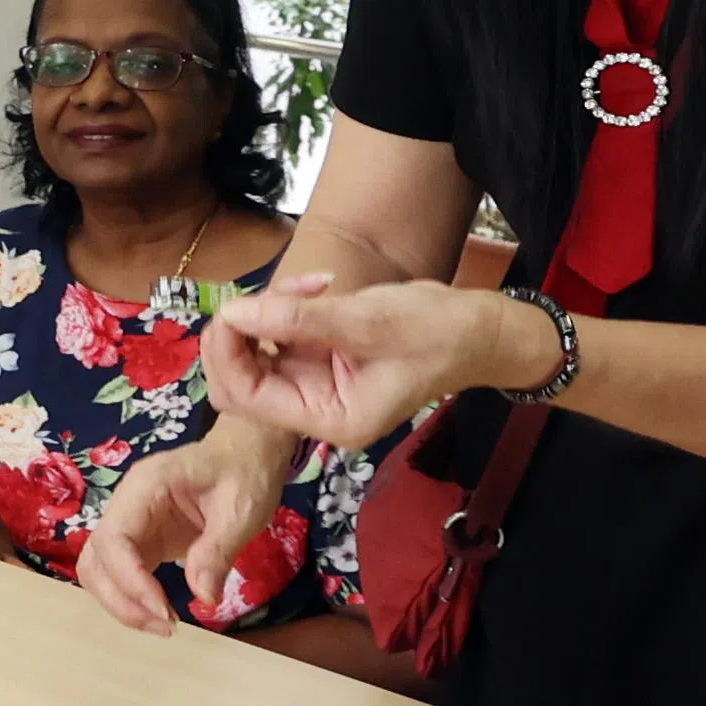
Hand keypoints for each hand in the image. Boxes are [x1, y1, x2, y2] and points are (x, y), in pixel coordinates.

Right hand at [82, 425, 295, 630]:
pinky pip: (121, 574)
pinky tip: (162, 613)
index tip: (165, 611)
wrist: (248, 453)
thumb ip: (217, 551)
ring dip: (121, 604)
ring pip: (100, 570)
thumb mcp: (240, 510)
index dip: (130, 581)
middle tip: (165, 628)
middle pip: (95, 560)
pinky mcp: (143, 541)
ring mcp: (131, 524)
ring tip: (163, 625)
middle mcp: (127, 505)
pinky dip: (133, 599)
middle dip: (121, 600)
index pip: (113, 539)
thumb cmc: (245, 472)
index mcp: (144, 487)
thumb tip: (203, 597)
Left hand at [203, 275, 543, 453]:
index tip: (236, 307)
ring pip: (255, 352)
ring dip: (269, 311)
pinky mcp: (319, 358)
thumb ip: (298, 321)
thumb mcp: (368, 323)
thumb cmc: (436, 332)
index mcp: (328, 420)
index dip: (228, 352)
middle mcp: (314, 410)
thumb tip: (233, 313)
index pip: (246, 396)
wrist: (477, 330)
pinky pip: (279, 334)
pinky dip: (287, 306)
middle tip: (278, 292)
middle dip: (244, 330)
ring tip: (315, 286)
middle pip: (239, 378)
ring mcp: (314, 384)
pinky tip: (320, 287)